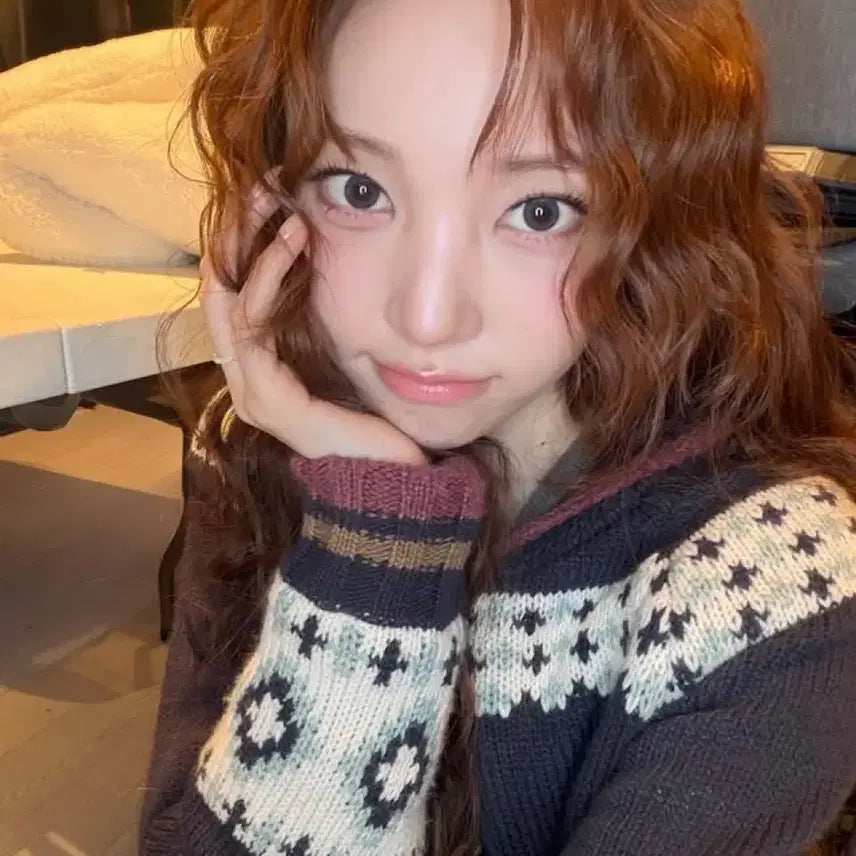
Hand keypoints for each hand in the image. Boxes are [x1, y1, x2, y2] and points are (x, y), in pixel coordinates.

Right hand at [198, 184, 425, 465]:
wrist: (391, 481)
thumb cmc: (376, 425)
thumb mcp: (348, 360)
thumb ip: (324, 325)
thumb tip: (328, 265)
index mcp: (262, 370)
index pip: (235, 298)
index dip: (243, 246)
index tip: (270, 200)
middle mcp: (246, 378)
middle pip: (220, 294)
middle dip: (235, 238)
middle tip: (260, 189)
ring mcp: (251, 390)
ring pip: (229, 302)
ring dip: (252, 248)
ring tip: (278, 206)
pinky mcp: (268, 398)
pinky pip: (253, 328)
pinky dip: (266, 279)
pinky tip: (291, 245)